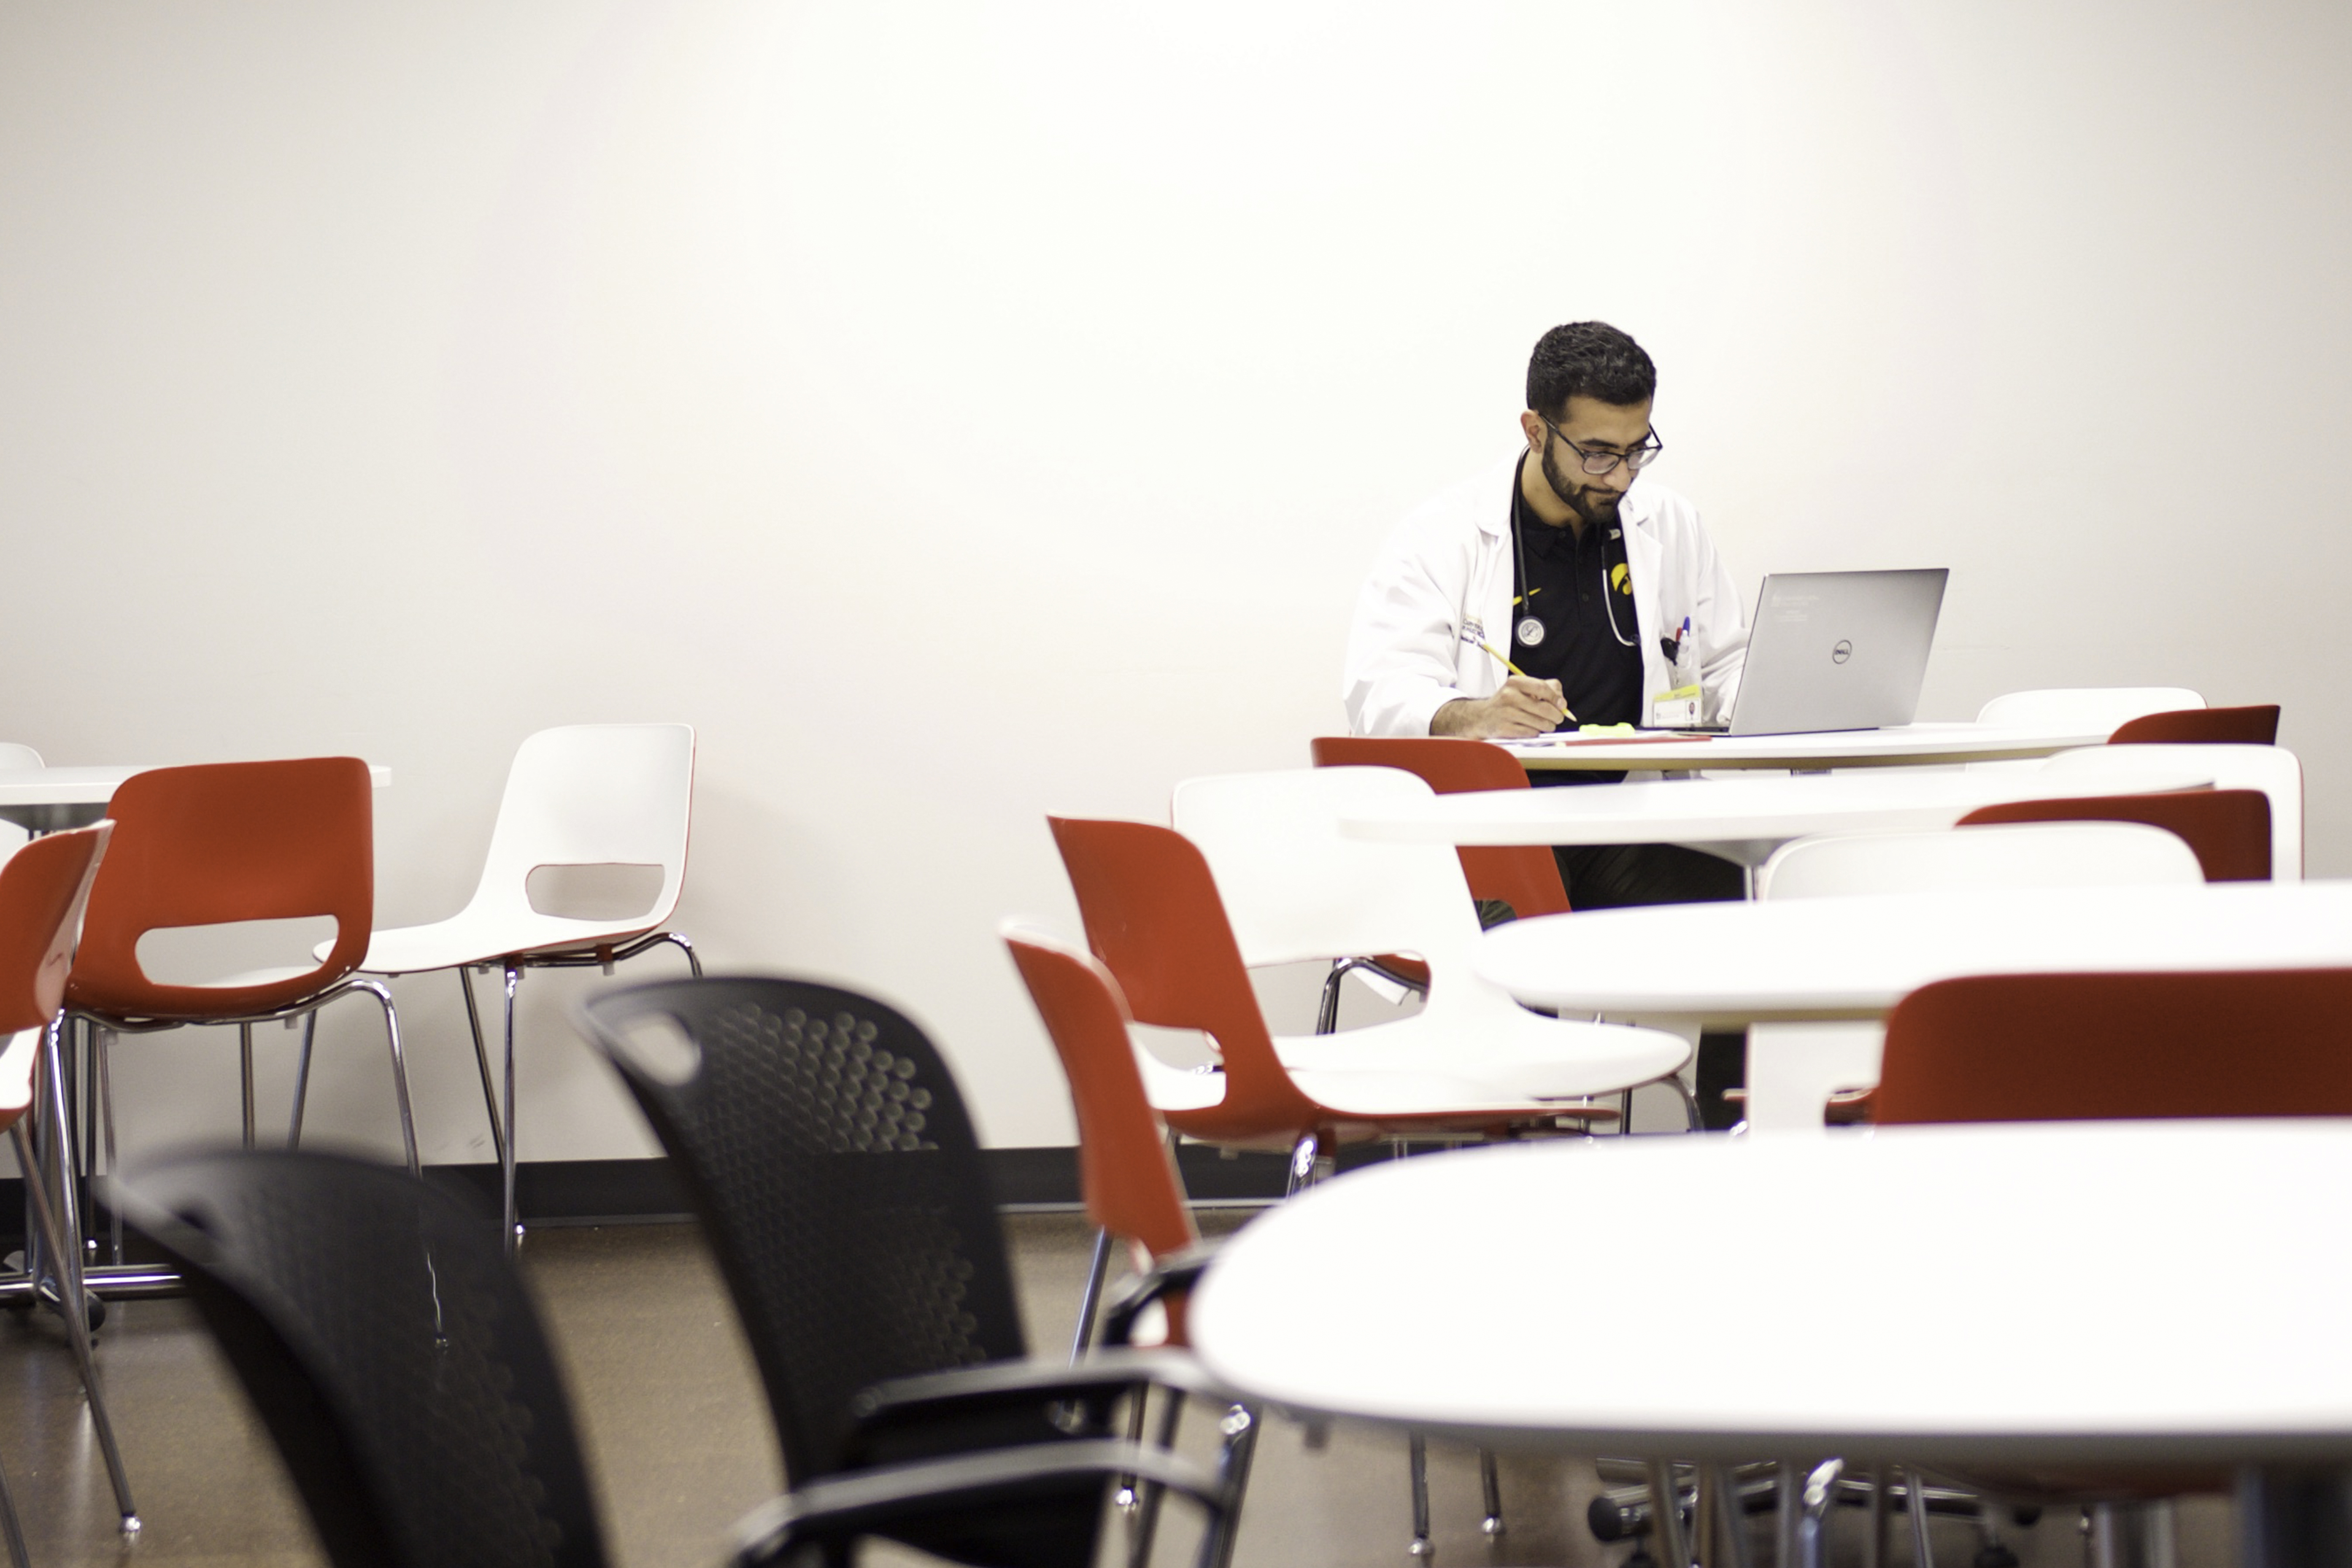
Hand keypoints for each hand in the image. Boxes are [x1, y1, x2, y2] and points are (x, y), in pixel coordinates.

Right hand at [1431, 676, 1568, 738]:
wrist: (1482, 716)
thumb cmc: (1508, 702)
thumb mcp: (1523, 688)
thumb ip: (1546, 688)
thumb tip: (1562, 702)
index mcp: (1515, 682)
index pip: (1542, 688)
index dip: (1556, 698)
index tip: (1561, 704)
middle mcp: (1509, 696)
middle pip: (1545, 708)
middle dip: (1556, 715)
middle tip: (1557, 718)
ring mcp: (1506, 713)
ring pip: (1540, 723)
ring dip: (1547, 726)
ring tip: (1544, 724)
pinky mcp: (1505, 728)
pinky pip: (1531, 733)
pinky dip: (1535, 732)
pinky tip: (1530, 728)